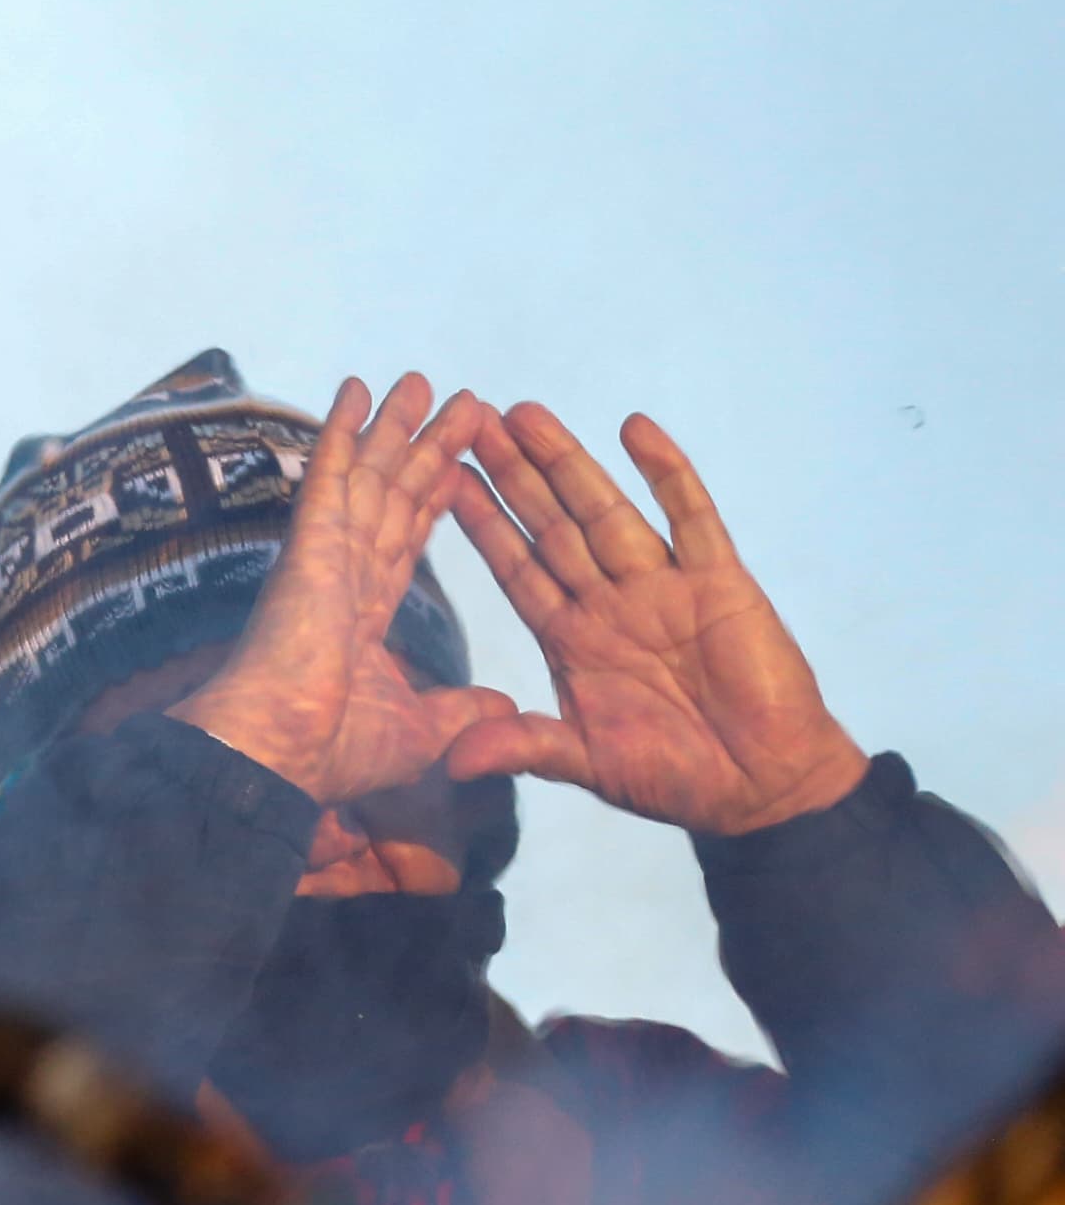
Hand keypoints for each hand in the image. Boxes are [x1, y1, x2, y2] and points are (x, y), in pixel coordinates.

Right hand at [174, 374, 515, 805]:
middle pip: (393, 496)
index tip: (457, 463)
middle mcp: (342, 574)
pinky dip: (341, 431)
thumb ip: (460, 711)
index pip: (405, 542)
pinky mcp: (310, 545)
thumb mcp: (421, 731)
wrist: (278, 755)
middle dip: (425, 448)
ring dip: (393, 426)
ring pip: (368, 475)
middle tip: (454, 400)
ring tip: (421, 380)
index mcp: (360, 614)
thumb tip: (501, 706)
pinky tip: (356, 389)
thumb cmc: (329, 752)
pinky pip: (331, 476)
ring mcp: (324, 554)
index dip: (432, 500)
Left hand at [441, 405, 864, 836]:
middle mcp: (611, 602)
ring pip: (605, 510)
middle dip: (512, 477)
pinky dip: (666, 473)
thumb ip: (524, 747)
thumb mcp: (586, 762)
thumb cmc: (677, 779)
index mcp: (573, 638)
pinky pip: (691, 517)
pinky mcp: (721, 582)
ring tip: (524, 413)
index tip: (439, 481)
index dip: (480, 525)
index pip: (516, 568)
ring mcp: (665, 587)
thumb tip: (453, 761)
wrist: (764, 790)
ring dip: (567, 462)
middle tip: (469, 421)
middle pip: (551, 526)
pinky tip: (634, 428)